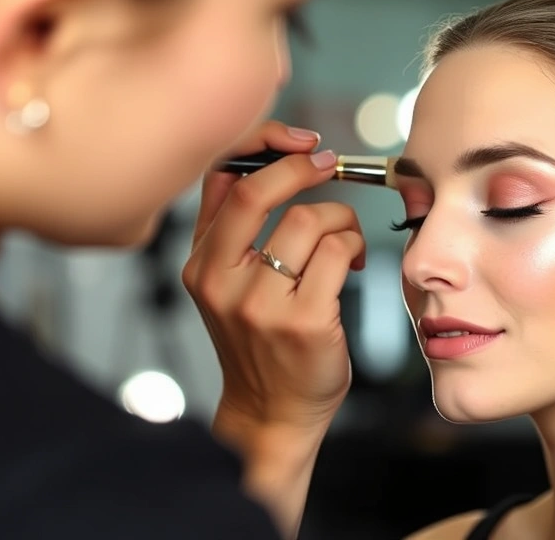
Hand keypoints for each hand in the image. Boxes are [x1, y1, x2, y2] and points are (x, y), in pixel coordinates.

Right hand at [183, 120, 364, 435]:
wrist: (271, 411)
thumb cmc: (261, 343)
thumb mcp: (228, 285)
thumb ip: (235, 230)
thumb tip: (267, 161)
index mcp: (200, 264)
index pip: (220, 181)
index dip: (262, 145)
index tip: (298, 142)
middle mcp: (220, 281)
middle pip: (257, 194)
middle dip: (301, 168)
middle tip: (328, 163)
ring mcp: (260, 304)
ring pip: (307, 222)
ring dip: (340, 221)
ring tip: (346, 243)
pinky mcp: (304, 320)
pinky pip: (336, 253)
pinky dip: (353, 247)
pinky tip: (353, 262)